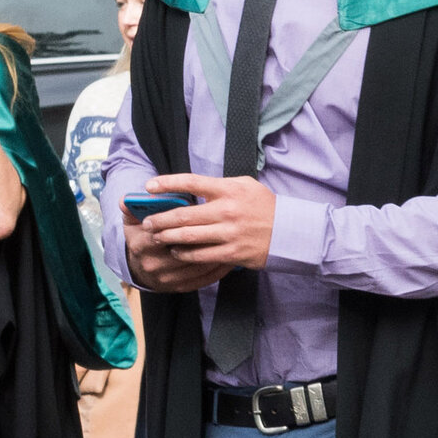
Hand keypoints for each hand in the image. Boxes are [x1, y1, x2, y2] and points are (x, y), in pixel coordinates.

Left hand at [122, 172, 276, 288]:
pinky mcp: (232, 253)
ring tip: (157, 238)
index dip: (167, 183)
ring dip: (168, 238)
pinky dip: (184, 254)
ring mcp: (229, 233)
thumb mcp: (245, 186)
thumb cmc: (264, 206)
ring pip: (188, 236)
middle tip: (147, 223)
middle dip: (160, 219)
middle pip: (184, 214)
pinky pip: (200, 255)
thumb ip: (219, 186)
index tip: (149, 186)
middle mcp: (227, 210)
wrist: (290, 231)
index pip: (191, 182)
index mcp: (229, 189)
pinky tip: (176, 252)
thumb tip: (190, 188)